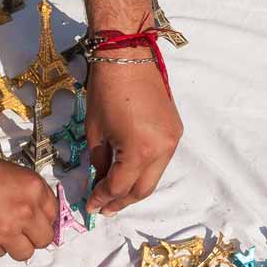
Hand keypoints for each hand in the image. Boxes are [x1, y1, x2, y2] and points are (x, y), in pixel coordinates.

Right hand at [0, 143, 57, 259]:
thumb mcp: (6, 172)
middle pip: (44, 239)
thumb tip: (32, 213)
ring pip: (24, 253)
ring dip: (14, 245)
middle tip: (18, 230)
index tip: (34, 220)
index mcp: (32, 188)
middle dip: (32, 236)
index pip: (53, 214)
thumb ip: (23, 195)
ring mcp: (6, 232)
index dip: (42, 218)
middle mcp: (24, 212)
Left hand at [84, 54, 182, 215]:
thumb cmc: (105, 91)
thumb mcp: (95, 131)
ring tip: (117, 194)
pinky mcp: (175, 131)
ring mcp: (172, 141)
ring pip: (154, 177)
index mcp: (139, 152)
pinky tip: (131, 171)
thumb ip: (100, 162)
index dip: (103, 198)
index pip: (119, 186)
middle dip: (122, 201)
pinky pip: (161, 160)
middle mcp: (161, 150)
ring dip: (135, 187)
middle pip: (142, 189)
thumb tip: (100, 180)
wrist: (128, 58)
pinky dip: (145, 169)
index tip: (91, 206)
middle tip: (105, 208)